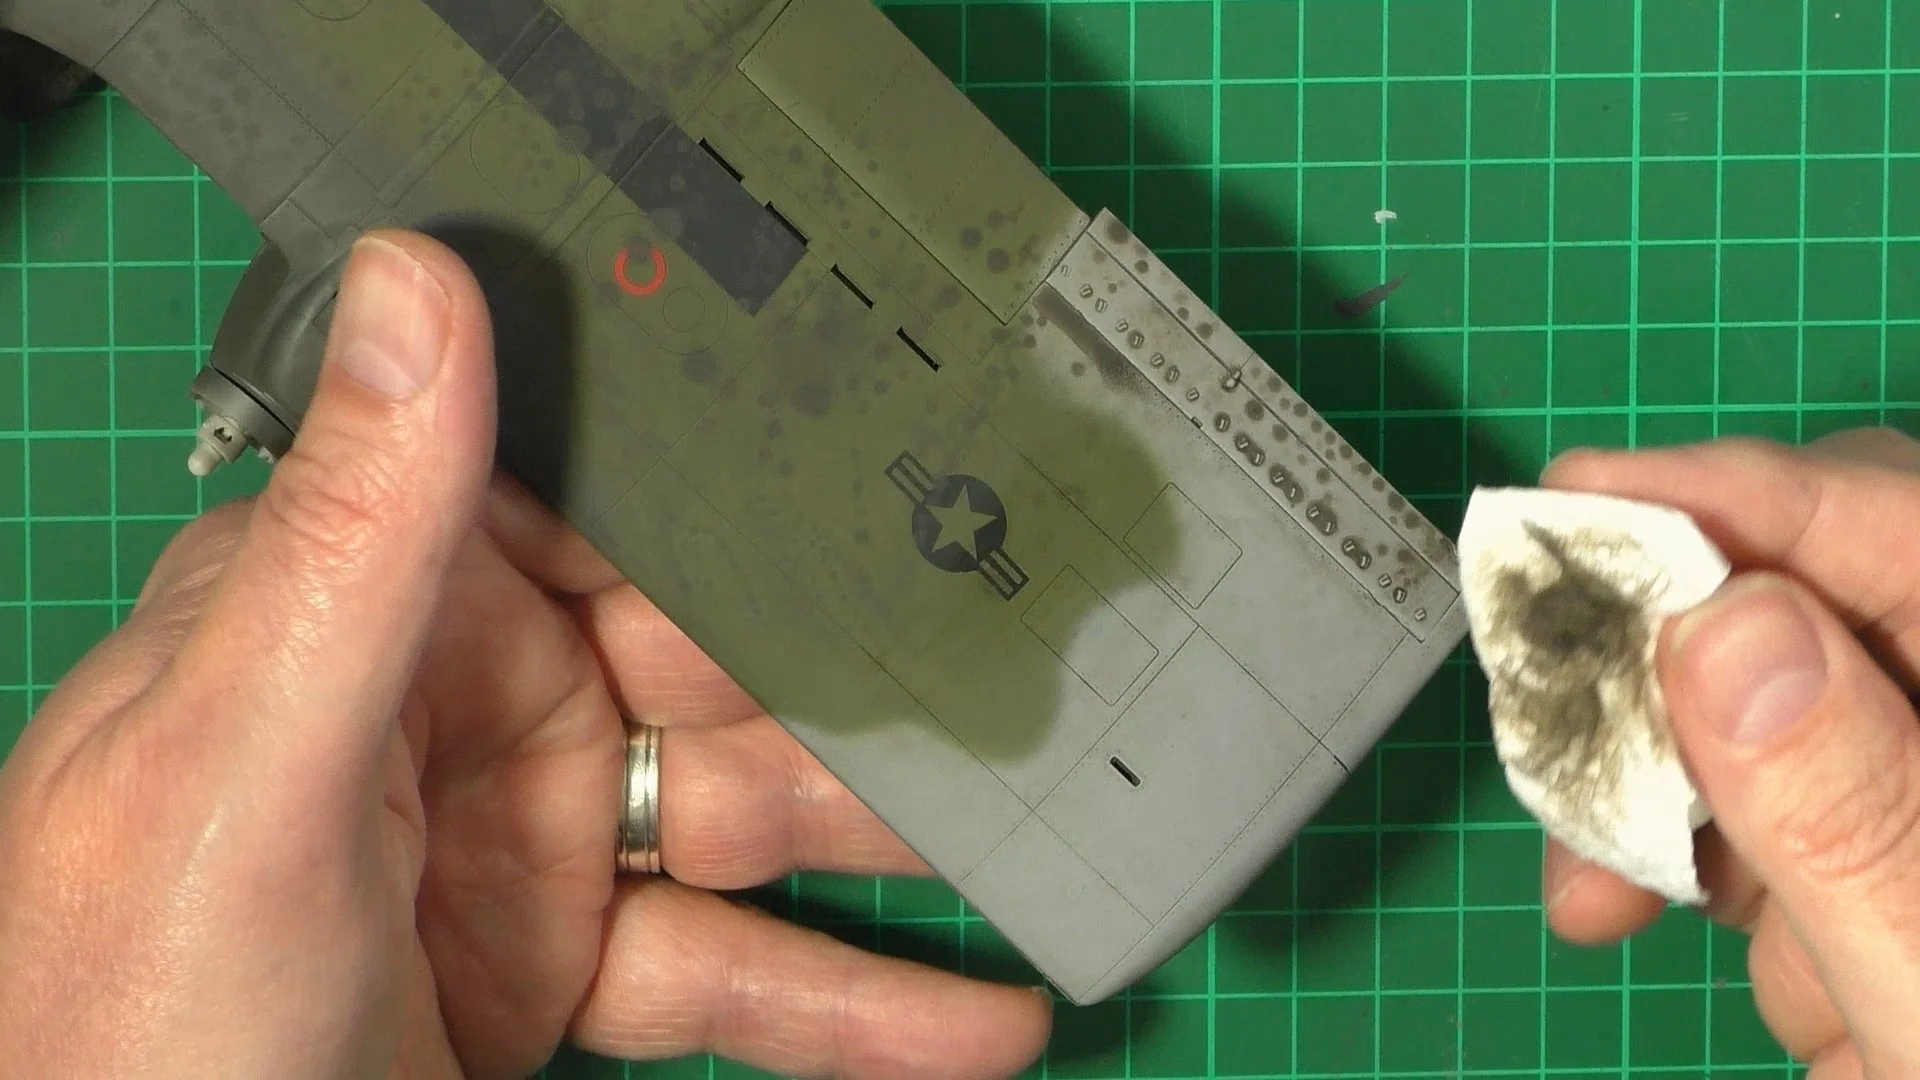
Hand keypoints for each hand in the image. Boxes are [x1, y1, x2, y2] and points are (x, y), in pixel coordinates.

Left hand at [0, 230, 1051, 1078]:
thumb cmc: (142, 1011)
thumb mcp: (253, 763)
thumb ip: (358, 538)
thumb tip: (414, 278)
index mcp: (371, 602)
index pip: (587, 493)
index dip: (742, 480)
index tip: (904, 453)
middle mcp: (457, 697)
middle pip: (706, 657)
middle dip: (862, 683)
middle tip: (1028, 679)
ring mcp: (520, 836)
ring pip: (746, 809)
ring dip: (885, 834)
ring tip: (1044, 838)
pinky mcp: (560, 964)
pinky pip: (730, 965)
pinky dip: (852, 1003)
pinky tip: (974, 1021)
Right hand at [1538, 427, 1919, 1077]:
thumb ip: (1855, 814)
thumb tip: (1719, 621)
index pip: (1904, 529)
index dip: (1736, 498)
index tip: (1571, 505)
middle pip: (1832, 606)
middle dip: (1680, 684)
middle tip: (1561, 747)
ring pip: (1796, 713)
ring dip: (1701, 808)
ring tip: (1620, 916)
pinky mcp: (1916, 844)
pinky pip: (1817, 808)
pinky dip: (1755, 877)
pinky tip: (1771, 981)